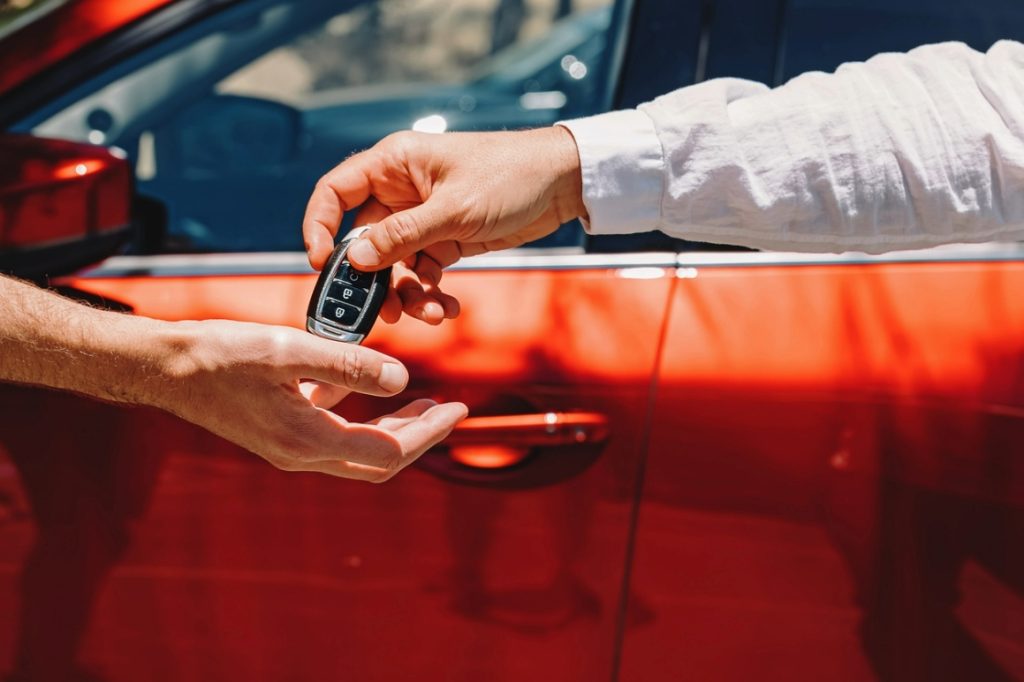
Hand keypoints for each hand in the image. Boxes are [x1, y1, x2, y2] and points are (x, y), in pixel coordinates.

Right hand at [156, 319, 466, 481]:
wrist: (164, 367)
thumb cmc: (218, 354)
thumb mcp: (287, 349)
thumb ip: (347, 364)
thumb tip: (400, 378)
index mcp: (307, 440)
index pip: (388, 451)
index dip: (428, 433)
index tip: (458, 411)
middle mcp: (300, 454)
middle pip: (378, 459)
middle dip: (419, 436)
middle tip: (449, 409)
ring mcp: (289, 448)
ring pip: (357, 449)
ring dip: (392, 428)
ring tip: (421, 400)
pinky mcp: (279, 433)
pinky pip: (332, 431)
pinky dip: (358, 415)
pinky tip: (364, 383)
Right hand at [302, 127, 584, 323]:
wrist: (563, 184)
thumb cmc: (509, 177)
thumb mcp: (453, 210)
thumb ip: (402, 236)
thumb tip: (354, 260)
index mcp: (393, 164)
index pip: (335, 192)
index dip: (319, 227)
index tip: (321, 265)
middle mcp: (401, 191)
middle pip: (364, 241)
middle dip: (375, 279)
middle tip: (383, 312)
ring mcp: (423, 218)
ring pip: (395, 264)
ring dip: (408, 293)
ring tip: (429, 314)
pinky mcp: (445, 240)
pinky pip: (423, 272)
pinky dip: (431, 292)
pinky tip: (447, 308)